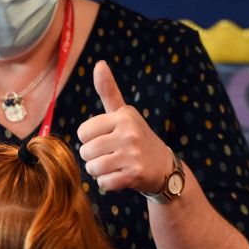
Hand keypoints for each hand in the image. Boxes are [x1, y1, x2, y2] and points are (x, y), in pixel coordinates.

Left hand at [76, 60, 172, 193]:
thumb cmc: (136, 138)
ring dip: (100, 172)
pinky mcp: (135, 174)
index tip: (107, 139)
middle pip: (86, 151)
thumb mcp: (124, 113)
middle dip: (94, 158)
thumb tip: (99, 63)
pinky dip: (108, 184)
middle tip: (112, 155)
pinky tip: (121, 177)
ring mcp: (133, 154)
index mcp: (123, 115)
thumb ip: (108, 91)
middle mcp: (129, 132)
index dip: (90, 139)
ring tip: (116, 166)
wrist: (165, 168)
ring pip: (93, 168)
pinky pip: (104, 183)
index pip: (83, 132)